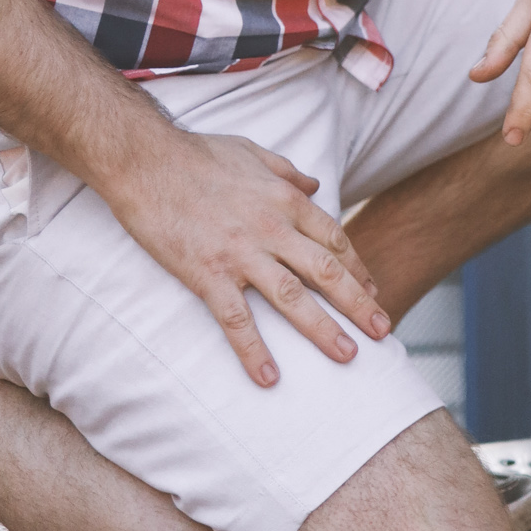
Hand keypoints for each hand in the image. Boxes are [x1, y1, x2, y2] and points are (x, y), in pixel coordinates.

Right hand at [109, 127, 389, 387]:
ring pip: (293, 298)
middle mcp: (273, 228)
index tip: (373, 291)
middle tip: (383, 331)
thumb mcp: (254, 153)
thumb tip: (316, 185)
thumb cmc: (198, 153)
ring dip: (324, 330)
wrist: (147, 160)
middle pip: (326, 272)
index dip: (357, 269)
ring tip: (348, 356)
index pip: (334, 240)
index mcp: (286, 200)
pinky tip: (269, 378)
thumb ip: (289, 171)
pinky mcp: (208, 273)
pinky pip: (237, 320)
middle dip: (359, 304)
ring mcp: (242, 253)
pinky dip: (254, 351)